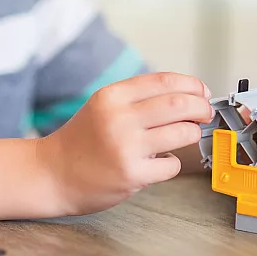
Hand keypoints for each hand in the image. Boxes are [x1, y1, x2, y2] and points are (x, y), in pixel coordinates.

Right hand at [40, 72, 213, 215]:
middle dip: (201, 107)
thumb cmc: (83, 140)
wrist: (51, 173)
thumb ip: (139, 98)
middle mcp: (119, 118)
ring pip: (183, 133)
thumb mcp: (104, 106)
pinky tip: (162, 160)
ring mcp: (125, 147)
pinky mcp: (131, 174)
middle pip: (179, 104)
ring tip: (188, 135)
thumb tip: (187, 96)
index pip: (165, 81)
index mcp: (112, 96)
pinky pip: (172, 164)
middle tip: (205, 113)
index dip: (192, 85)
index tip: (202, 92)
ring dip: (192, 133)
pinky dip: (174, 161)